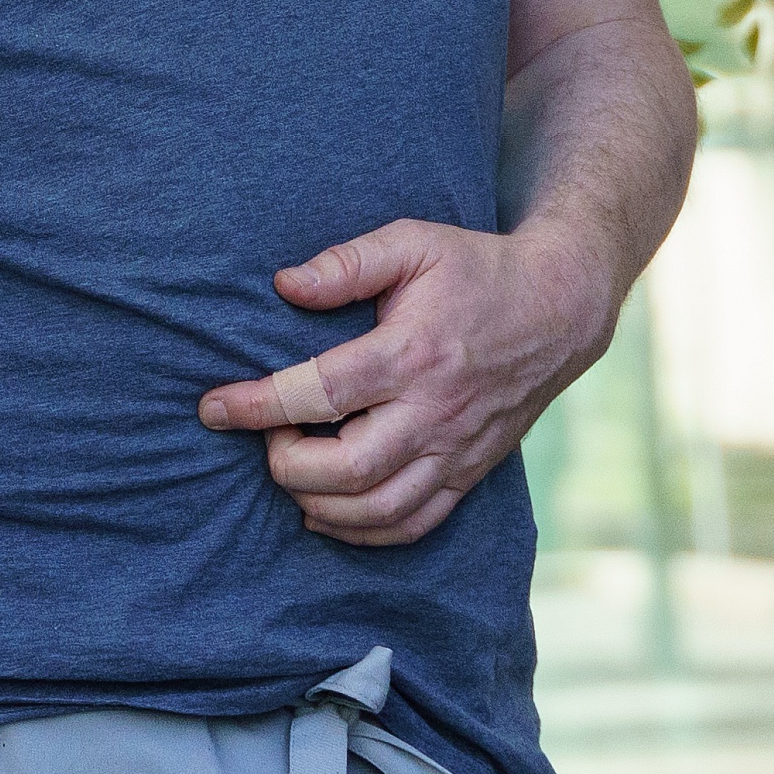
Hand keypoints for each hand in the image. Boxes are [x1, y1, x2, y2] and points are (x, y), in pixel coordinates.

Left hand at [197, 217, 623, 547]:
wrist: (560, 308)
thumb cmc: (475, 268)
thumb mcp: (412, 241)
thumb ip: (346, 263)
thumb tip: (283, 285)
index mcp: (413, 353)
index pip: (321, 393)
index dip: (257, 405)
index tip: (213, 407)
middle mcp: (435, 412)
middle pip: (348, 469)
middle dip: (285, 465)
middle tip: (263, 437)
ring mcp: (455, 450)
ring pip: (378, 509)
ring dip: (318, 504)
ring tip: (289, 470)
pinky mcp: (468, 472)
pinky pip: (413, 524)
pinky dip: (363, 532)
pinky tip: (325, 512)